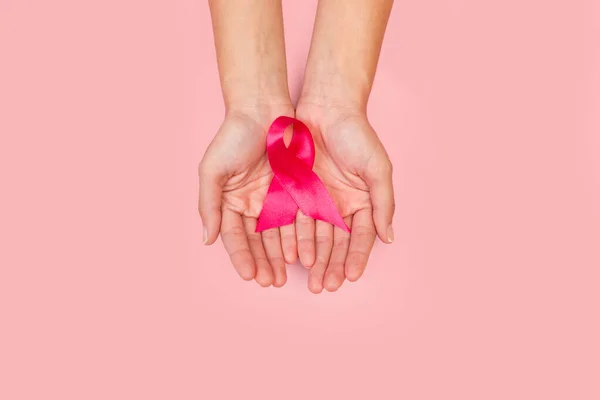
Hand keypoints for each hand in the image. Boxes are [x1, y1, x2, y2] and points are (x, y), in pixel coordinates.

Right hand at [198, 104, 297, 286]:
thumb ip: (209, 205)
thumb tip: (207, 240)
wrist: (262, 109)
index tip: (249, 276)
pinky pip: (297, 217)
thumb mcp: (213, 170)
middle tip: (270, 283)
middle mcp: (252, 204)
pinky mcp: (294, 190)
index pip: (235, 237)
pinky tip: (302, 253)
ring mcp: (274, 198)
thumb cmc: (233, 136)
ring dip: (281, 256)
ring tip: (286, 275)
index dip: (241, 257)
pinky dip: (299, 236)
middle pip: (258, 241)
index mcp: (230, 202)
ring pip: (278, 234)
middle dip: (263, 262)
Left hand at [295, 102, 394, 292]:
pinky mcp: (294, 192)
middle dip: (332, 266)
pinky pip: (293, 220)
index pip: (360, 238)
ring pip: (314, 236)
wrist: (326, 108)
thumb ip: (383, 203)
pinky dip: (294, 239)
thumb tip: (389, 238)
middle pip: (336, 243)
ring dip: (314, 258)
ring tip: (310, 278)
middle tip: (325, 287)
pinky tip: (293, 256)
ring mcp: (316, 201)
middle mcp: (338, 206)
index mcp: (361, 203)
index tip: (351, 277)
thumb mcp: (377, 169)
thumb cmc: (357, 136)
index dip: (357, 258)